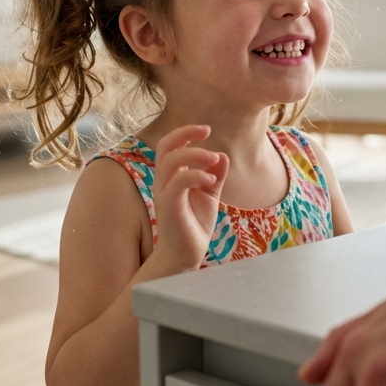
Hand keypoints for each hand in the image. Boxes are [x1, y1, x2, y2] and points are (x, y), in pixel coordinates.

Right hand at [151, 125, 228, 272]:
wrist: (185, 255)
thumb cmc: (194, 225)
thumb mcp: (209, 196)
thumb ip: (215, 176)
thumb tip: (222, 156)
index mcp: (171, 176)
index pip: (171, 145)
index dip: (186, 132)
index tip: (206, 130)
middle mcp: (163, 181)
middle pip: (165, 146)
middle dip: (185, 133)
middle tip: (207, 132)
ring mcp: (164, 193)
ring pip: (172, 161)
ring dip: (196, 154)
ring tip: (214, 160)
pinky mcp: (169, 206)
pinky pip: (178, 182)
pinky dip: (196, 175)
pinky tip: (211, 181)